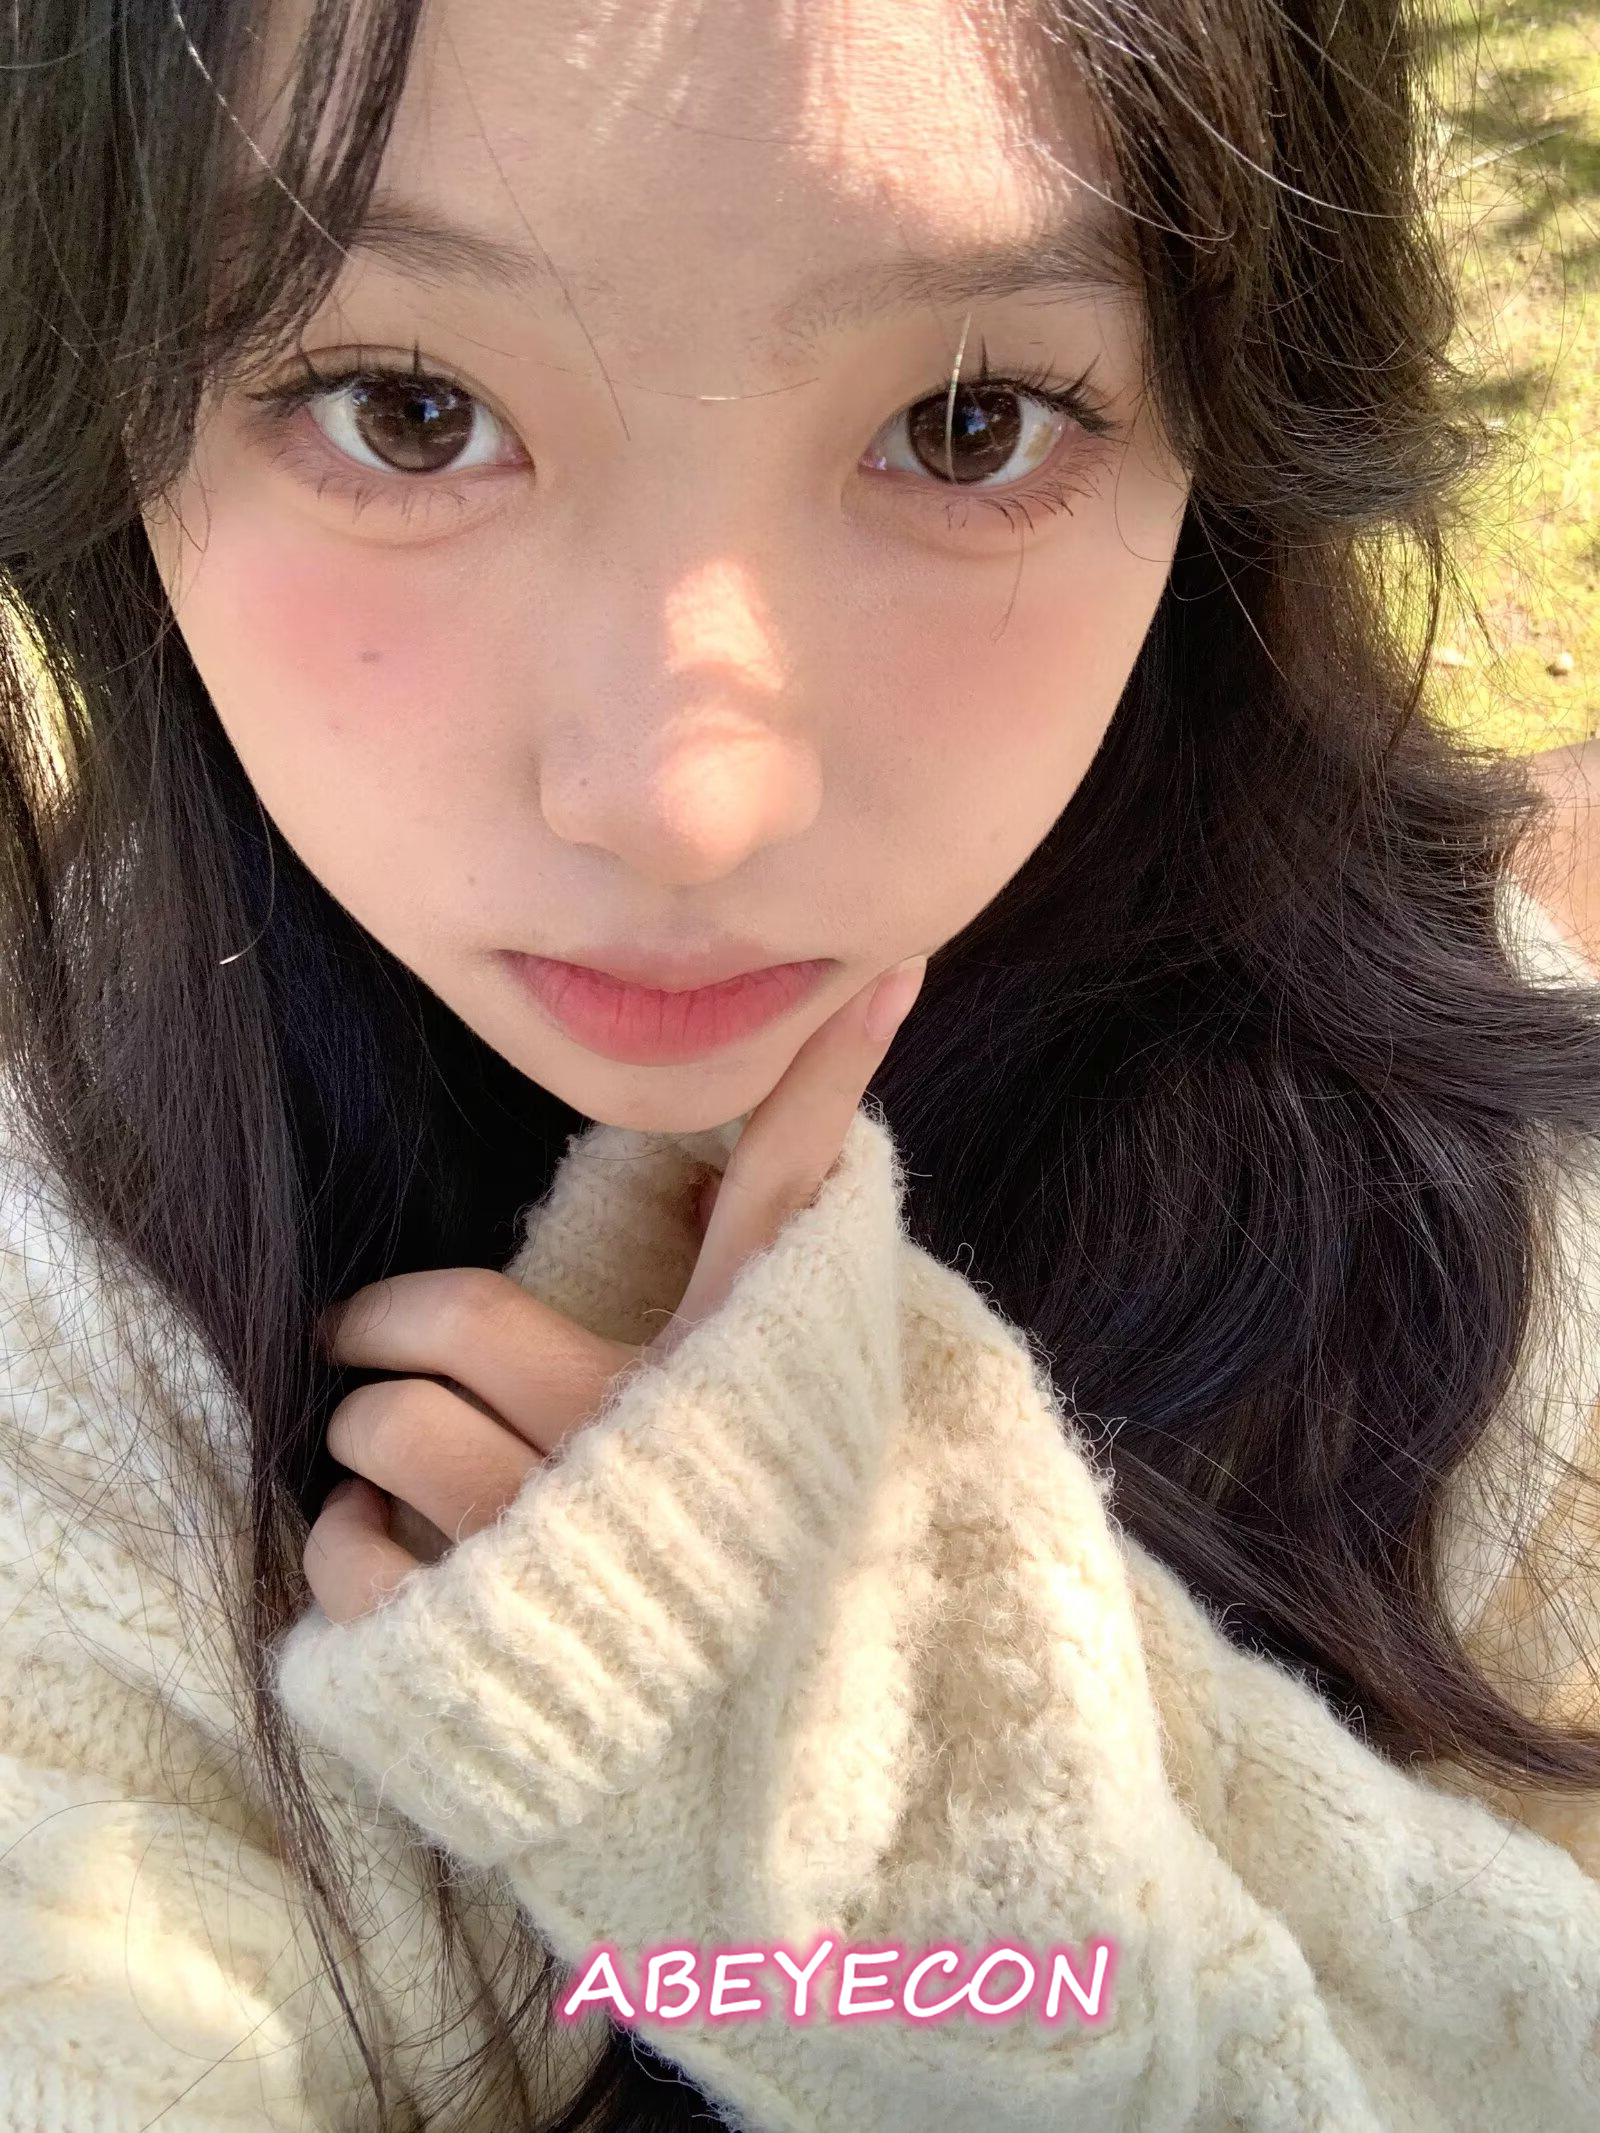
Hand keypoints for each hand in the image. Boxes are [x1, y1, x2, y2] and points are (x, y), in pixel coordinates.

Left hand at [302, 955, 928, 1624]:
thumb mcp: (789, 1394)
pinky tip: (393, 1550)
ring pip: (391, 1432)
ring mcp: (551, 1560)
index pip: (769, 1201)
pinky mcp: (464, 1655)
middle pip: (457, 1326)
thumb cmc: (744, 1541)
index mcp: (732, 1388)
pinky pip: (351, 1558)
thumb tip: (875, 1011)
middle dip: (386, 1322)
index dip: (789, 1099)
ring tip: (395, 1455)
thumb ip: (795, 1214)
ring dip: (370, 1437)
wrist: (753, 1764)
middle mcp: (642, 1461)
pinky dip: (348, 1546)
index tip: (843, 998)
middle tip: (375, 1336)